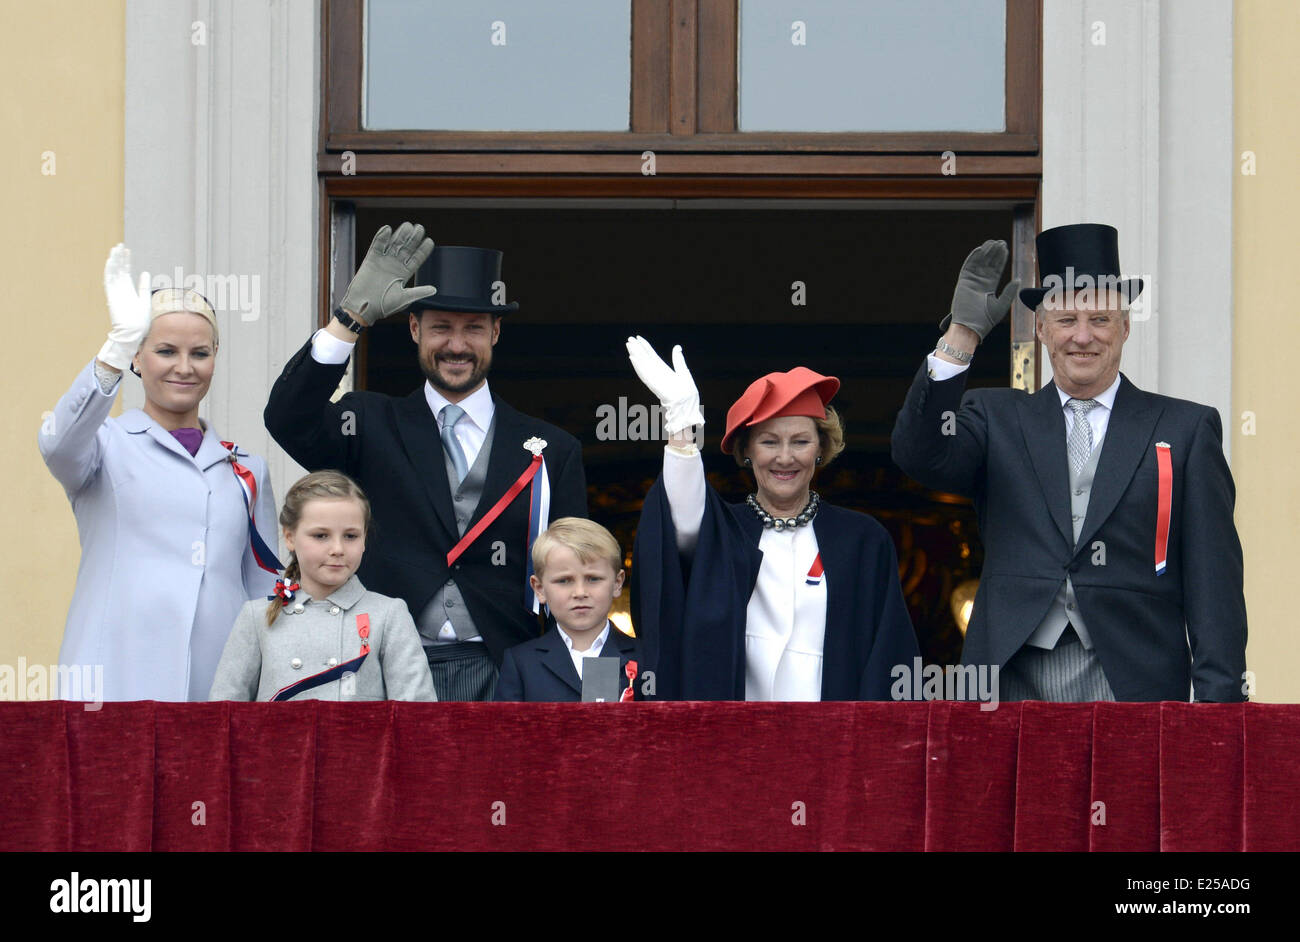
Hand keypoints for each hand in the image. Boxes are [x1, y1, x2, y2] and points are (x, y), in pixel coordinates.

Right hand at [97, 244, 151, 370]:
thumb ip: (144, 286)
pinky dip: (109, 271)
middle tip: (120, 246)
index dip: (126, 261)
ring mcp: (115, 292)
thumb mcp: (145, 299)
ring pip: (113, 273)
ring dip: (114, 261)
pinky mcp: (112, 296)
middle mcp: (120, 290)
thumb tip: (145, 272)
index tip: (128, 251)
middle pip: (118, 270)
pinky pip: (109, 281)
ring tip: (115, 249)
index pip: (125, 272)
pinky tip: (111, 261)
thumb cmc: (140, 320)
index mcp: (128, 290)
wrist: (134, 332)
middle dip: (119, 258)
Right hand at [339, 222, 435, 325]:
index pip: (416, 259)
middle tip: (420, 228)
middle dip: (413, 238)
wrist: (363, 308)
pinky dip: (381, 237)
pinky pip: (377, 246)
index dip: (423, 250)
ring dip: (400, 235)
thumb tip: (434, 290)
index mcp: (404, 274)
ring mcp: (383, 261)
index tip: (430, 241)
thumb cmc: (383, 306)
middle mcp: (395, 265)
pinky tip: (387, 229)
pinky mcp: (370, 260)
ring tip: (407, 226)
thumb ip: (418, 292)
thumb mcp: (404, 299)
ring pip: (393, 244)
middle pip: (406, 248)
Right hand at [625, 335, 703, 435]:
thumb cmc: (687, 394)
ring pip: (643, 364)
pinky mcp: (654, 385)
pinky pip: (645, 374)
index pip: (652, 356)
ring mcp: (655, 380)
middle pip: (645, 359)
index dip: (645, 347)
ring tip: (628, 344)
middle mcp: (657, 374)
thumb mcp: (683, 372)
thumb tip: (677, 347)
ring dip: (635, 354)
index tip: (638, 337)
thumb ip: (678, 360)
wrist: (687, 408)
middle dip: (637, 349)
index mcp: (663, 371)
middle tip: (629, 339)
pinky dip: (638, 365)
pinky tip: (632, 357)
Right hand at [940, 240, 1019, 341]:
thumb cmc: (986, 320)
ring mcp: (971, 282)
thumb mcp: (1002, 304)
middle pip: (988, 264)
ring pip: (979, 263)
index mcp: (989, 288)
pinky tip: (980, 249)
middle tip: (1001, 242)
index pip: (996, 270)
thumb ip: (1010, 291)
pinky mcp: (962, 283)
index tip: (1006, 249)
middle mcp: (979, 284)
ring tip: (993, 243)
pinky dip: (973, 258)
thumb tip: (1018, 279)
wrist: (971, 328)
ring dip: (985, 253)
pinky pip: (967, 267)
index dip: (1001, 259)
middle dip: (994, 253)